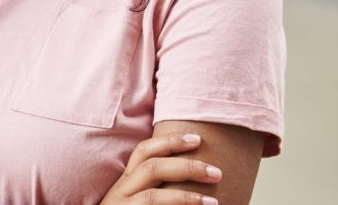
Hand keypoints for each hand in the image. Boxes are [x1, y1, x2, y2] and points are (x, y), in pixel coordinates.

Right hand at [100, 133, 221, 204]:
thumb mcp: (133, 198)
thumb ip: (154, 185)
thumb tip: (193, 172)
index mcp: (125, 181)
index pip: (143, 151)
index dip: (169, 141)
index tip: (197, 138)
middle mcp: (121, 192)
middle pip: (151, 168)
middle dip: (186, 167)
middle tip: (216, 172)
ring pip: (152, 198)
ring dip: (186, 198)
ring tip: (213, 202)